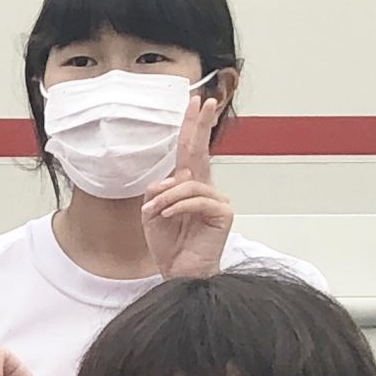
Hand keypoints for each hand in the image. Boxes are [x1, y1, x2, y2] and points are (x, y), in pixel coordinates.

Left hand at [142, 90, 231, 279]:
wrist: (179, 273)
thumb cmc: (170, 246)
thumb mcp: (152, 215)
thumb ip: (157, 192)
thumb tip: (169, 180)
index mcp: (188, 187)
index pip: (190, 152)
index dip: (192, 127)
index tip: (196, 102)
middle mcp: (205, 189)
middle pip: (201, 152)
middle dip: (200, 125)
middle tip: (202, 102)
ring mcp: (216, 200)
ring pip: (189, 183)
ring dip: (166, 197)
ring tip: (155, 214)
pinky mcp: (223, 213)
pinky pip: (197, 200)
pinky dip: (177, 207)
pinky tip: (167, 217)